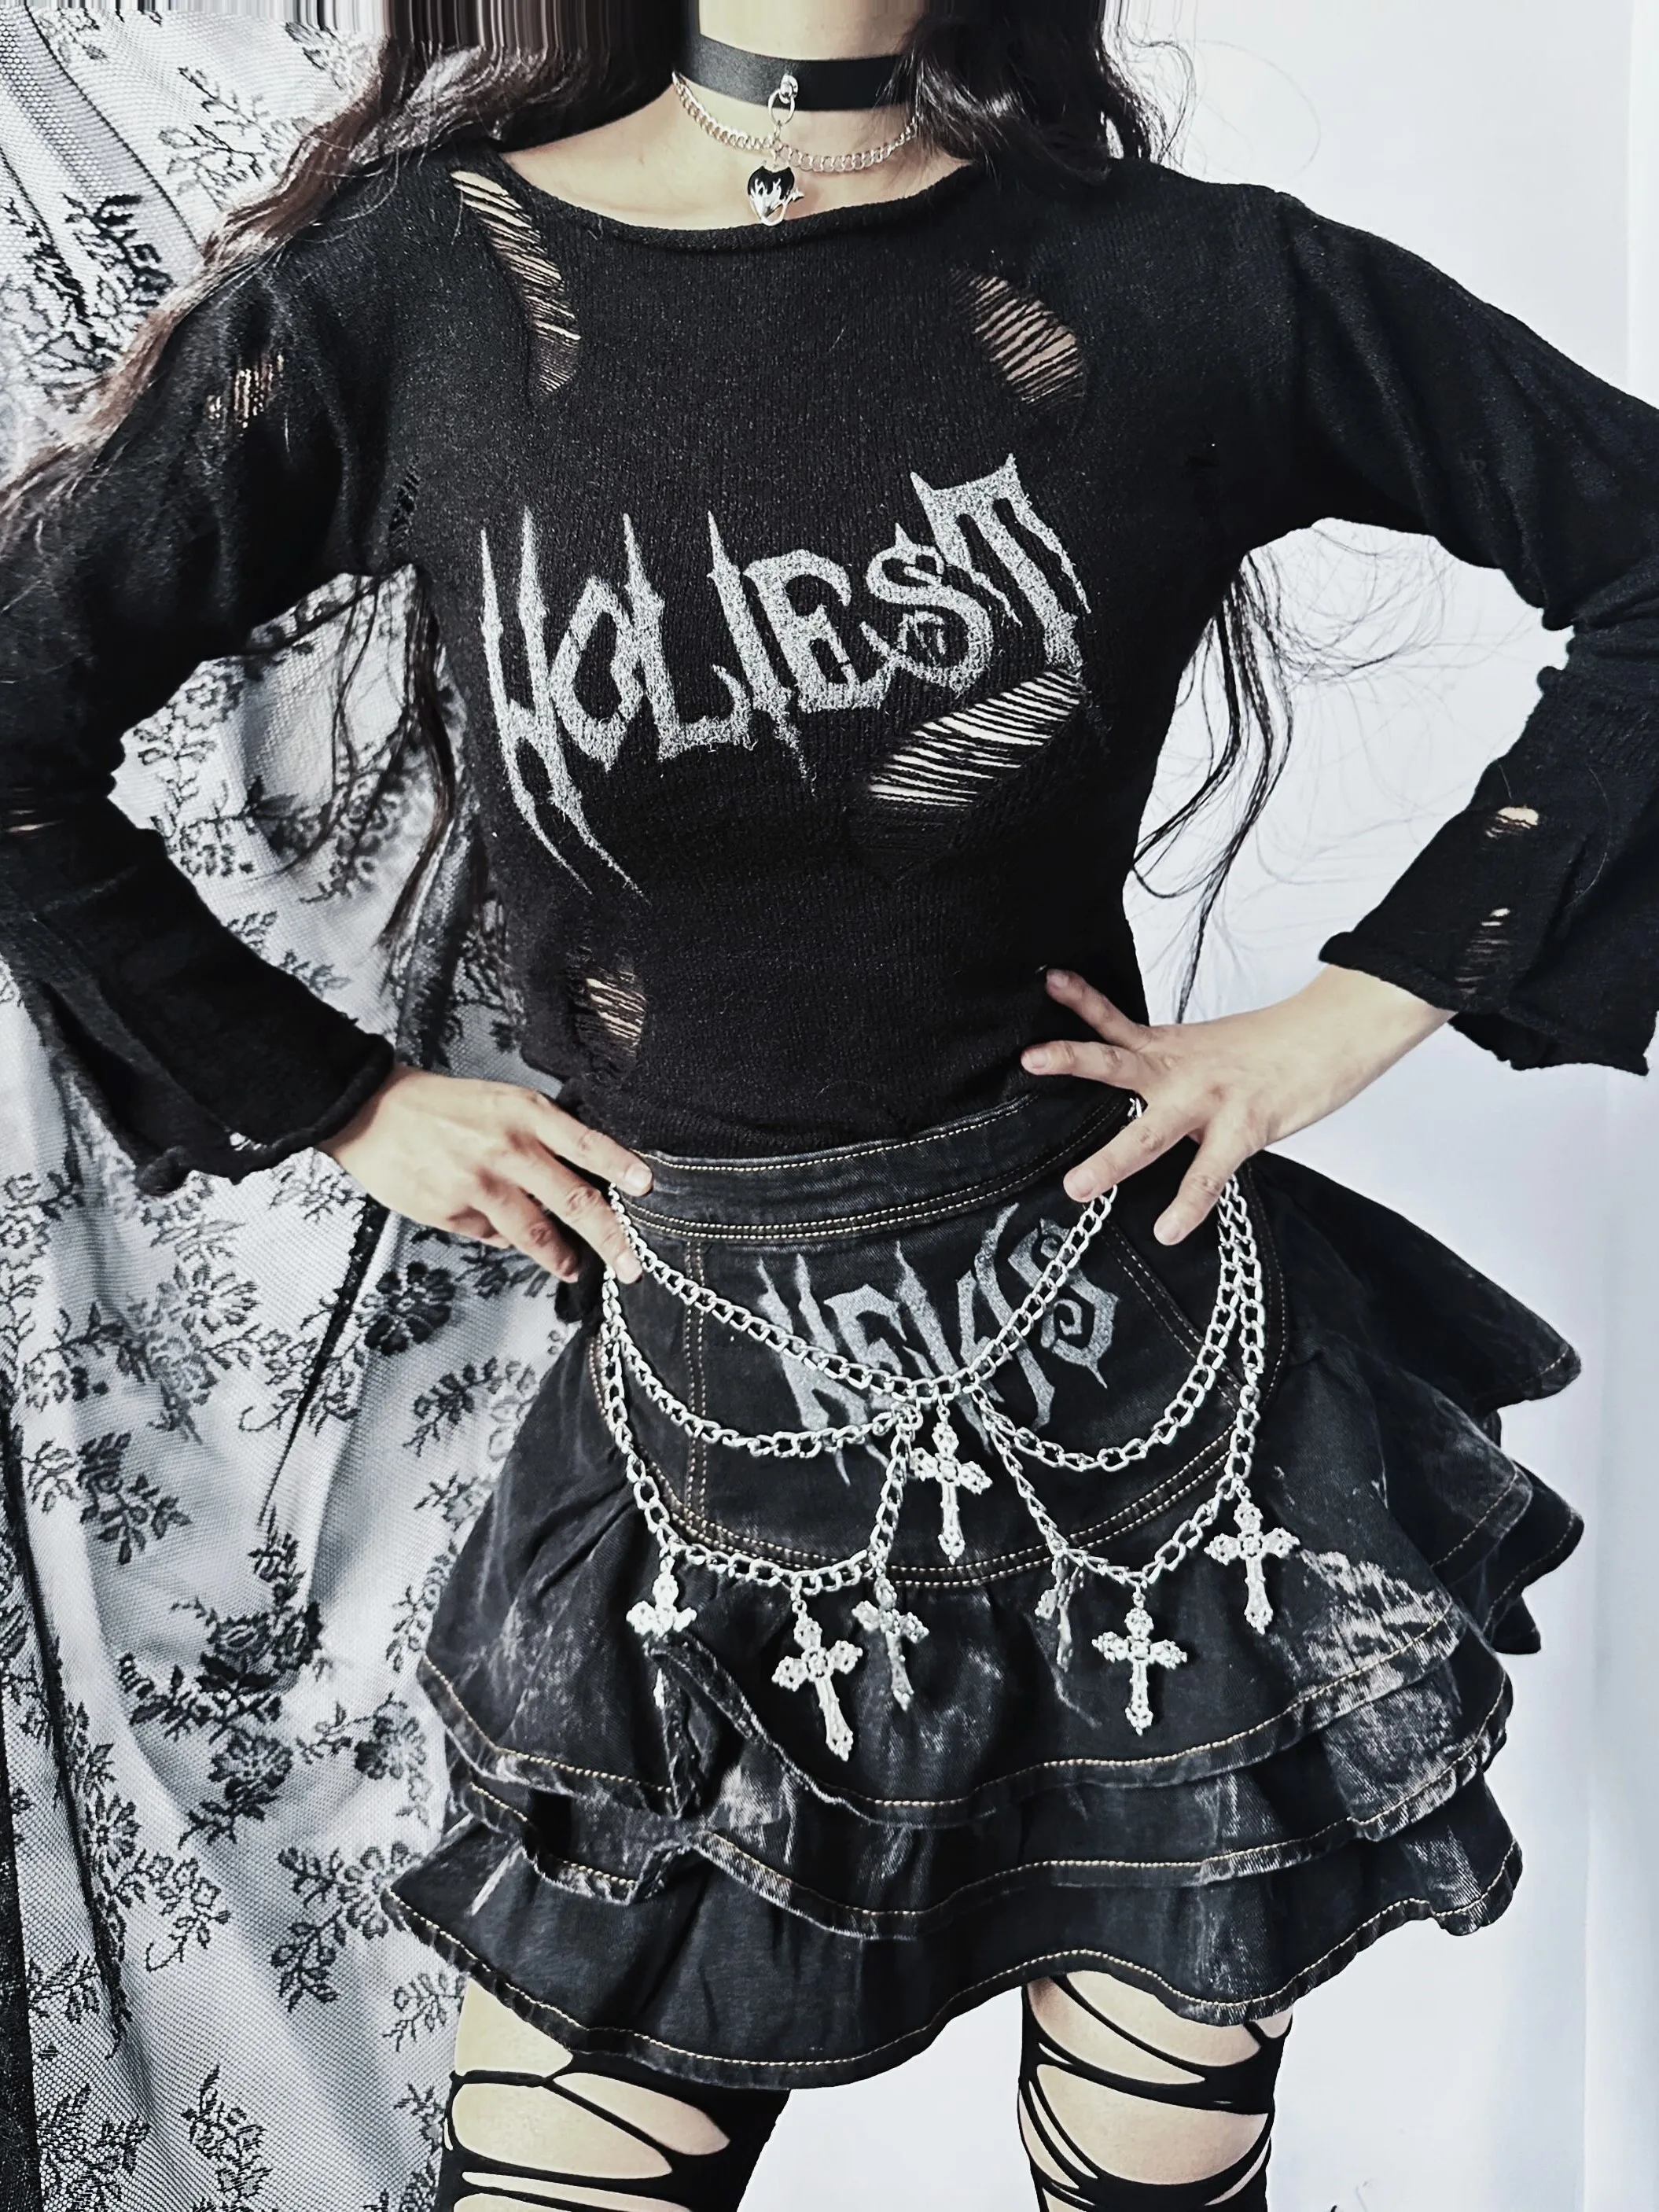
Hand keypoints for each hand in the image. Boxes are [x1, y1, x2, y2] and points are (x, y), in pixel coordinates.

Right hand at [318, 1064, 652, 1282]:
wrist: (371, 1112)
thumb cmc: (444, 1106)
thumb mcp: (501, 1102)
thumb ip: (541, 1138)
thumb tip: (581, 1180)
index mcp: (525, 1113)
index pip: (586, 1143)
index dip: (621, 1167)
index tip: (649, 1188)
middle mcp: (507, 1149)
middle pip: (574, 1200)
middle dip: (610, 1238)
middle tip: (633, 1266)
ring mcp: (479, 1185)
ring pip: (535, 1233)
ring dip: (560, 1255)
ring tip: (573, 1266)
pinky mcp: (452, 1213)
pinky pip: (492, 1236)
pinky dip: (501, 1235)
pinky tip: (491, 1219)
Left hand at [1022, 966, 1453, 1245]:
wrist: (1334, 1036)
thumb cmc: (1272, 1050)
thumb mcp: (1207, 1048)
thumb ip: (1168, 1069)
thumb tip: (1135, 1098)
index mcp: (1170, 1048)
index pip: (1116, 1021)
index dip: (1081, 1001)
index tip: (1048, 980)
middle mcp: (1180, 1069)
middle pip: (1117, 1062)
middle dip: (1072, 1062)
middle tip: (1029, 1061)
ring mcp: (1210, 1098)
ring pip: (1152, 1131)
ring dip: (1113, 1159)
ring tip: (1078, 1187)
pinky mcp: (1243, 1128)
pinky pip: (1209, 1173)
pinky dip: (1188, 1204)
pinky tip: (1168, 1229)